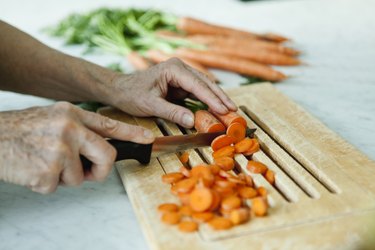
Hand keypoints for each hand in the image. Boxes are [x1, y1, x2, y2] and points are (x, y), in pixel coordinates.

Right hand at [0, 102, 153, 193]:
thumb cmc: (22, 131)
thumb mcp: (54, 118)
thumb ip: (79, 130)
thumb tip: (102, 148)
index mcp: (72, 114)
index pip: (110, 125)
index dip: (132, 133)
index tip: (148, 139)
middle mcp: (69, 128)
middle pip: (107, 156)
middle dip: (100, 170)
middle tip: (87, 172)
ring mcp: (59, 149)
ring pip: (80, 177)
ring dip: (64, 177)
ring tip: (43, 163)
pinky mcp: (47, 170)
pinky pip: (58, 186)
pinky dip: (46, 184)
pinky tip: (33, 169)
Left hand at [101, 58, 236, 127]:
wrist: (120, 89)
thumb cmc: (131, 94)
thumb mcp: (151, 105)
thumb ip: (172, 112)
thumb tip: (192, 122)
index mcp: (173, 69)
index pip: (198, 85)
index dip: (213, 98)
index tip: (225, 110)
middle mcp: (180, 68)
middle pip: (206, 83)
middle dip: (220, 97)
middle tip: (234, 110)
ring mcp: (181, 75)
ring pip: (204, 86)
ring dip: (216, 98)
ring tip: (229, 110)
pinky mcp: (180, 83)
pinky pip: (197, 92)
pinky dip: (207, 100)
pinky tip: (216, 108)